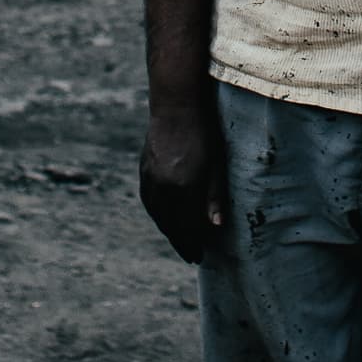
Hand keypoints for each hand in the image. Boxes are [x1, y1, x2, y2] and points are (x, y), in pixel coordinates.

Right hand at [138, 104, 227, 262]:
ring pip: (157, 215)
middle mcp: (163, 187)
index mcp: (183, 187)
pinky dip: (157, 215)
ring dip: (168, 230)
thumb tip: (215, 227)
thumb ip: (214, 197)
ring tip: (179, 240)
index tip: (199, 256)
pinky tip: (164, 218)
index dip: (193, 244)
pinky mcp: (144, 170)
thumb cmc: (204, 132)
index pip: (187, 227)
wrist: (176, 105)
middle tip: (190, 255)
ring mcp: (150, 179)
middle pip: (170, 225)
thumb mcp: (217, 165)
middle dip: (181, 242)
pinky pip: (149, 201)